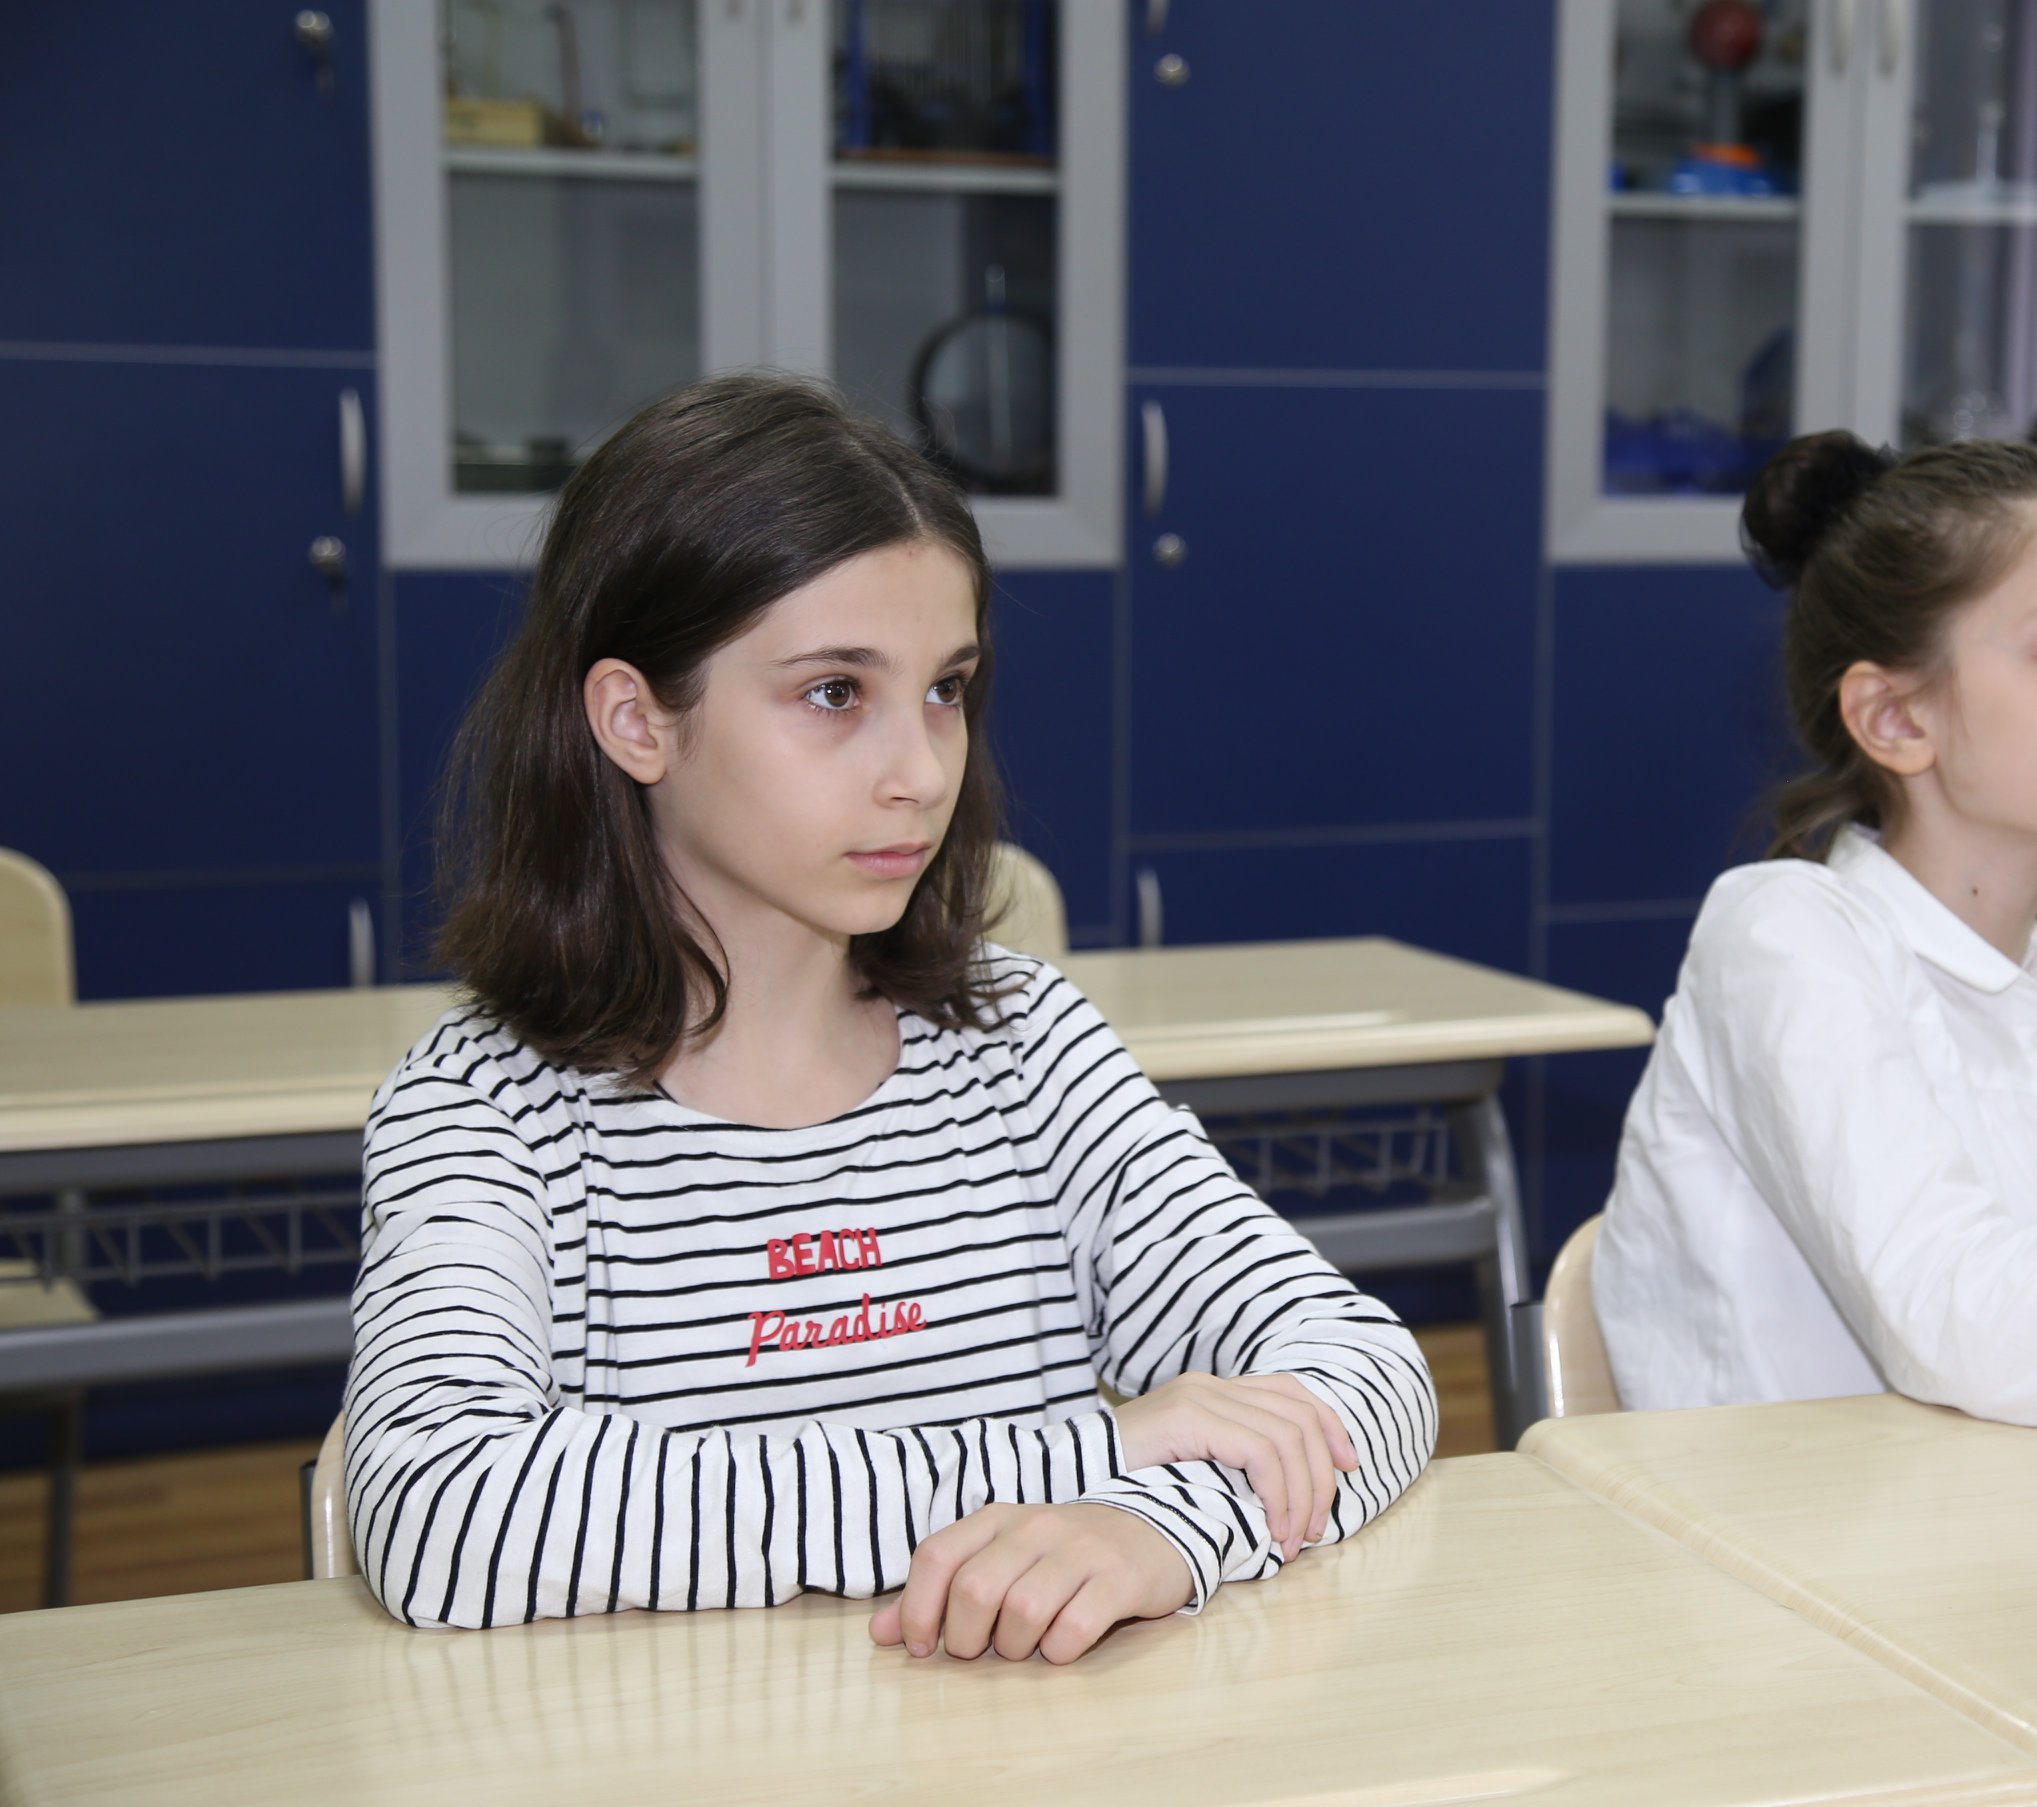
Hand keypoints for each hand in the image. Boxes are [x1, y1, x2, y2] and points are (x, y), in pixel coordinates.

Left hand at [868, 1502, 1191, 1663]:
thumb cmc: (1062, 1555)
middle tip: (980, 1653)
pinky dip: (1059, 1651)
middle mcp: (1036, 1526)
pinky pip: (1075, 1627)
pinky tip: (1061, 1648)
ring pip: (1023, 1610)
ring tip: (1023, 1648)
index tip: (921, 1648)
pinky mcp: (1120, 1578)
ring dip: (1014, 1646)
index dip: (917, 1609)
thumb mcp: (1001, 1558)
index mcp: (998, 1518)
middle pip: (975, 1588)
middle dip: (967, 1638)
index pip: (937, 1555)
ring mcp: (1081, 1550)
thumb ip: (941, 1591)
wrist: (1152, 1531)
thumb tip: (880, 1633)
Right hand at [1113, 1371, 1357, 1559]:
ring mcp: (1200, 1396)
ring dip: (1303, 1495)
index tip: (1348, 1468)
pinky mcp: (1189, 1417)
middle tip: (1318, 1530)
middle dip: (1322, 1477)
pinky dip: (1279, 1493)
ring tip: (1295, 1540)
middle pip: (1299, 1417)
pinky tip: (1273, 1528)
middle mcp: (1211, 1384)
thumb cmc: (1123, 1483)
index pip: (1292, 1392)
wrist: (1065, 1473)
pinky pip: (1259, 1451)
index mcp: (1214, 1390)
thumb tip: (1283, 1498)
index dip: (1330, 1426)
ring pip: (1287, 1437)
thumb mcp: (1186, 1469)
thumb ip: (1227, 1466)